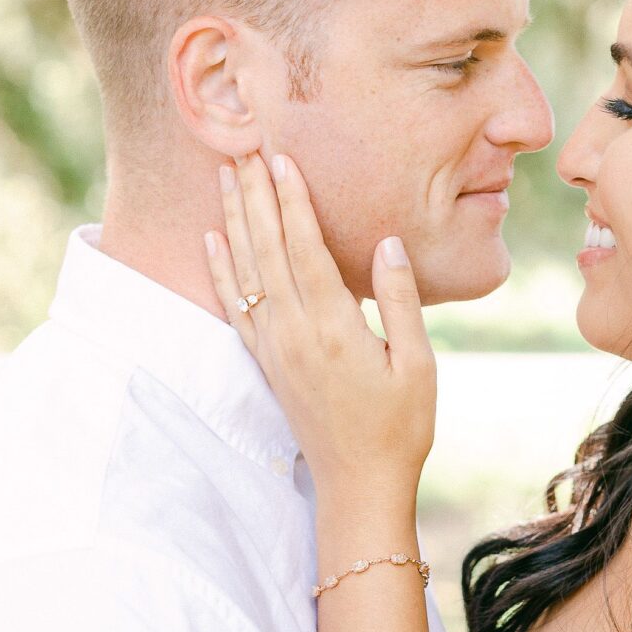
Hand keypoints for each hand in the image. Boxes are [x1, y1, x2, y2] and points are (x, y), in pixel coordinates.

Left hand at [205, 152, 436, 501]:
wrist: (358, 484)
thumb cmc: (400, 426)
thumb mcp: (418, 364)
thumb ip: (400, 301)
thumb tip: (387, 242)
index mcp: (333, 328)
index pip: (305, 248)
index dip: (292, 200)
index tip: (281, 158)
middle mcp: (294, 333)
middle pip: (266, 249)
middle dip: (256, 196)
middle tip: (244, 148)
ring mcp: (274, 348)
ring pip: (246, 271)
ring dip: (235, 220)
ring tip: (226, 176)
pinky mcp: (265, 363)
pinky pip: (235, 306)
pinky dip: (221, 270)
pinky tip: (213, 240)